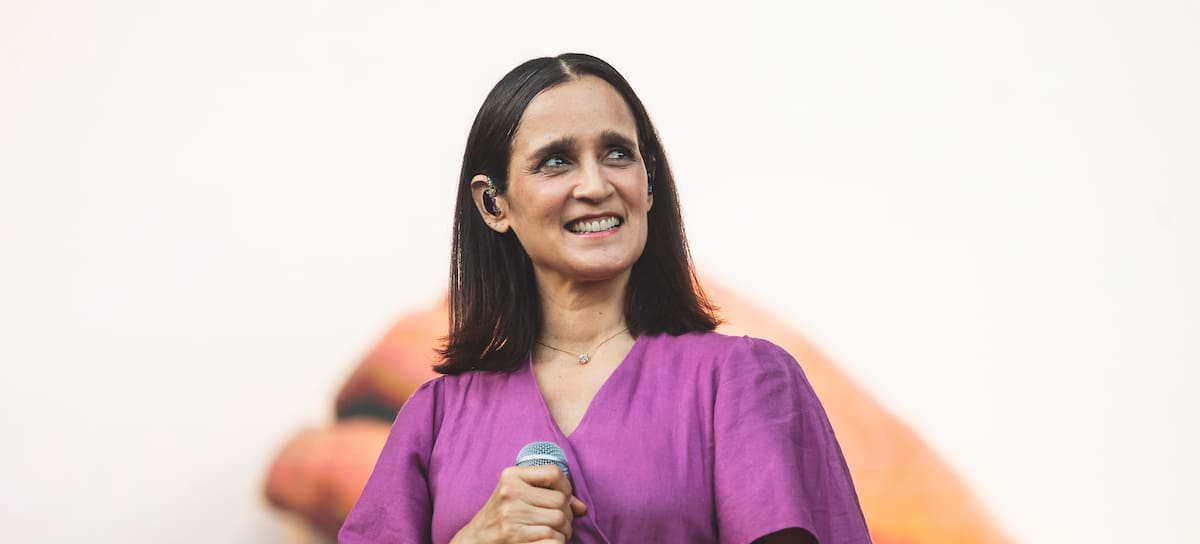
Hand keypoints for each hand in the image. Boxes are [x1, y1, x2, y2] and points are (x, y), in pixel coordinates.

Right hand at [451, 465, 587, 543]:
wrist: (477, 539)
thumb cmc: (501, 514)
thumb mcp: (517, 494)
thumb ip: (548, 494)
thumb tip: (581, 508)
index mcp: (511, 476)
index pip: (553, 472)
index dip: (566, 485)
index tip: (564, 496)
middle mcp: (511, 494)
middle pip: (560, 500)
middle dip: (567, 513)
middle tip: (562, 521)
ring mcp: (512, 517)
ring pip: (559, 521)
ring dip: (564, 530)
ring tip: (556, 532)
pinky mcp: (516, 538)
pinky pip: (554, 539)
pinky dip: (557, 542)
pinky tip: (549, 541)